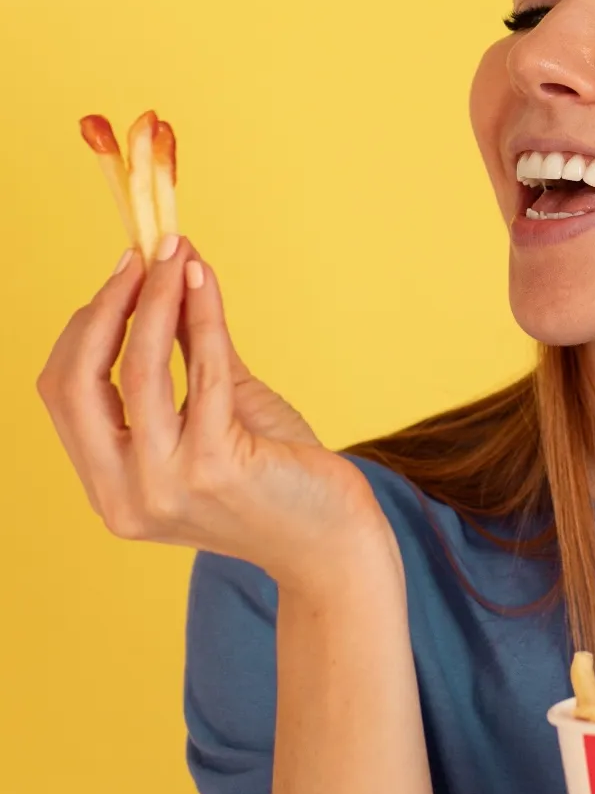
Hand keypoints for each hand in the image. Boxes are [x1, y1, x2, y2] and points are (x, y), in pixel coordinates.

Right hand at [37, 236, 391, 587]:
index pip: (64, 393)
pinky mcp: (215, 469)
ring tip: (178, 254)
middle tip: (144, 254)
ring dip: (156, 299)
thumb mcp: (220, 407)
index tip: (122, 274)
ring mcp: (165, 485)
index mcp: (108, 486)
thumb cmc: (278, 475)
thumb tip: (168, 266)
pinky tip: (206, 284)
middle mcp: (124, 493)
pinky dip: (204, 319)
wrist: (332, 540)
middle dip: (107, 307)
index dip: (85, 327)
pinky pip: (202, 373)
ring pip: (138, 368)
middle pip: (77, 381)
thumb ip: (187, 346)